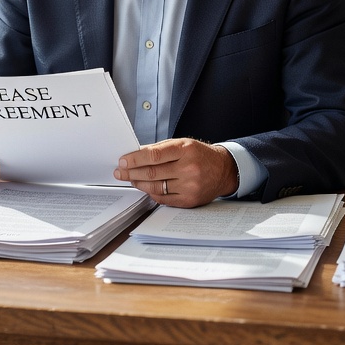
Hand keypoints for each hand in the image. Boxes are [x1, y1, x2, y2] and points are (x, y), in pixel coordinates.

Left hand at [115, 138, 237, 206]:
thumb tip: (136, 154)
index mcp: (185, 150)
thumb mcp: (183, 144)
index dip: (135, 159)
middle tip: (120, 172)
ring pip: (156, 187)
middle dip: (132, 172)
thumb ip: (160, 149)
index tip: (123, 161)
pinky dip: (151, 193)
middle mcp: (189, 168)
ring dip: (139, 183)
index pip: (154, 155)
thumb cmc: (200, 155)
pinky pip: (164, 199)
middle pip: (152, 172)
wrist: (223, 170)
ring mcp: (190, 186)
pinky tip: (144, 187)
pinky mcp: (189, 200)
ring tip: (130, 179)